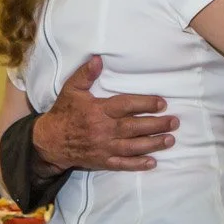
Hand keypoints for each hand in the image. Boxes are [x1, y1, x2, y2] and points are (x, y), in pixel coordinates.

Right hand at [30, 55, 177, 175]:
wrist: (50, 141)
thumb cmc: (63, 113)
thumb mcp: (71, 90)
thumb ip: (86, 74)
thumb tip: (98, 59)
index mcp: (98, 110)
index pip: (126, 106)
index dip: (145, 104)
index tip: (162, 103)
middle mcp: (104, 130)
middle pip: (135, 127)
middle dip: (157, 125)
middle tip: (174, 122)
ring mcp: (104, 147)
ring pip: (133, 146)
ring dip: (153, 144)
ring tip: (170, 140)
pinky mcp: (102, 161)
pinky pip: (123, 164)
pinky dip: (138, 164)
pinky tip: (152, 162)